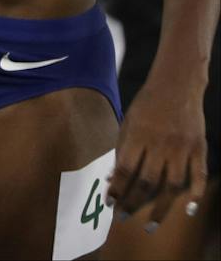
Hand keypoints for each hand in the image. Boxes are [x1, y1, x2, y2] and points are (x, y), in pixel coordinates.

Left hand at [109, 77, 206, 229]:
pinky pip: (199, 176)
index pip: (125, 170)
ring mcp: (182, 148)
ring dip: (160, 208)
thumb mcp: (128, 122)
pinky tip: (188, 210)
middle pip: (146, 182)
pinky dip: (195, 195)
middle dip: (133, 203)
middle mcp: (160, 144)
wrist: (177, 84)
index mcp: (137, 136)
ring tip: (151, 225)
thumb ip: (122, 149)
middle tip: (124, 218)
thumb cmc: (147, 105)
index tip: (110, 204)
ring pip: (172, 186)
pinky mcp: (199, 148)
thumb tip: (111, 178)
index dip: (117, 189)